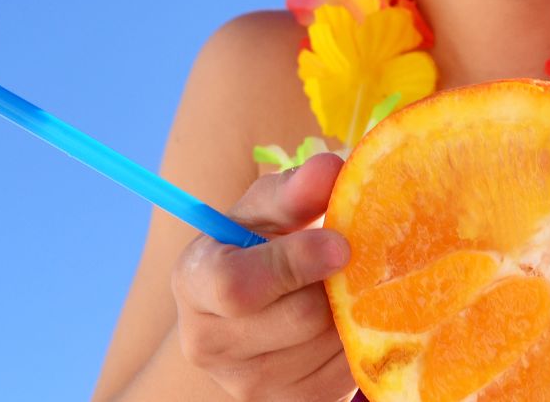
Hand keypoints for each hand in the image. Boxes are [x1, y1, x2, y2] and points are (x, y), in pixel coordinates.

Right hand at [171, 152, 359, 401]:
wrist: (256, 308)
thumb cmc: (260, 246)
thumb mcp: (267, 210)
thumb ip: (294, 189)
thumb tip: (330, 169)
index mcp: (192, 282)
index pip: (236, 285)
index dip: (294, 263)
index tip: (338, 243)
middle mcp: (207, 343)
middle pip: (297, 318)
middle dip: (333, 283)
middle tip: (348, 258)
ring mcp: (247, 385)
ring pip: (327, 345)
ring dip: (351, 309)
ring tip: (341, 284)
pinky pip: (344, 374)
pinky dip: (357, 339)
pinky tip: (344, 316)